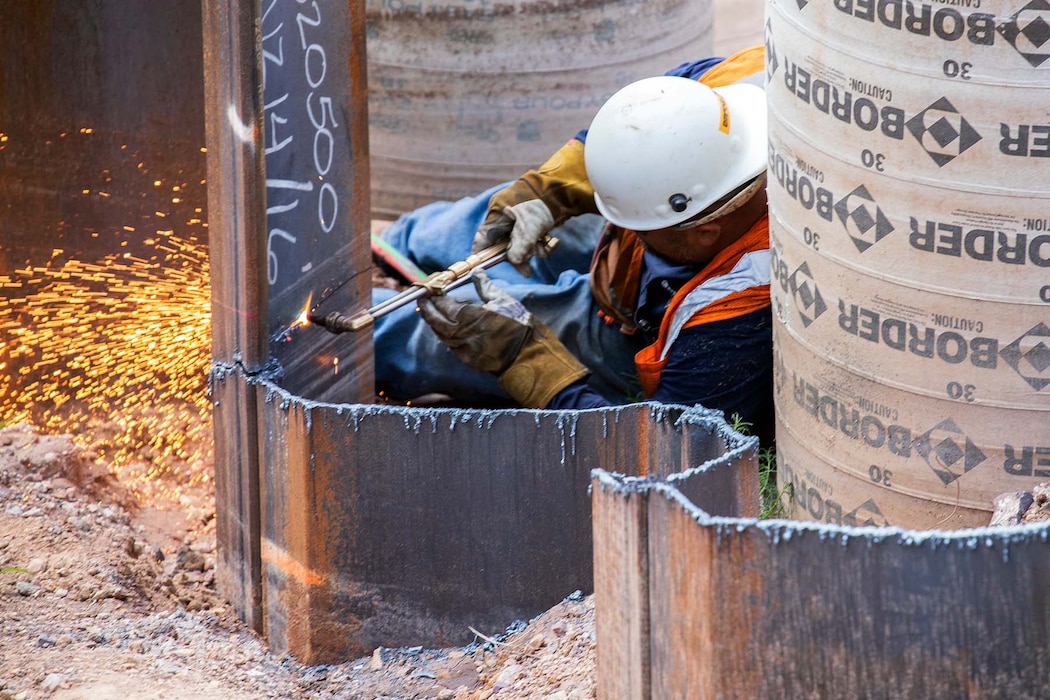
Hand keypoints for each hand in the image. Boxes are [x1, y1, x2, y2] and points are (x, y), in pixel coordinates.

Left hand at [419, 270, 589, 407]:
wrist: (530, 357)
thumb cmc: (520, 326)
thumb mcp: (504, 301)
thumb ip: (485, 286)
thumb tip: (476, 271)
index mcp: (470, 317)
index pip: (444, 304)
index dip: (435, 296)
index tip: (432, 289)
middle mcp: (462, 334)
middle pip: (436, 321)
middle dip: (428, 310)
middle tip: (423, 300)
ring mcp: (464, 349)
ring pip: (442, 334)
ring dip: (435, 322)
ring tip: (431, 312)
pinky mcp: (468, 360)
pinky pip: (451, 345)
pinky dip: (446, 334)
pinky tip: (447, 328)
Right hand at [471, 139, 596, 275]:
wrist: (561, 190)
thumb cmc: (541, 205)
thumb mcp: (529, 229)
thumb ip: (520, 248)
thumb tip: (514, 261)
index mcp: (496, 213)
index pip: (482, 238)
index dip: (483, 254)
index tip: (487, 267)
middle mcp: (503, 216)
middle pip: (501, 244)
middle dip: (516, 256)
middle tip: (526, 269)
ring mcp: (515, 218)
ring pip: (516, 243)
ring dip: (528, 251)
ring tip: (540, 250)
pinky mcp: (528, 221)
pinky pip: (527, 238)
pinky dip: (535, 244)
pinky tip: (545, 243)